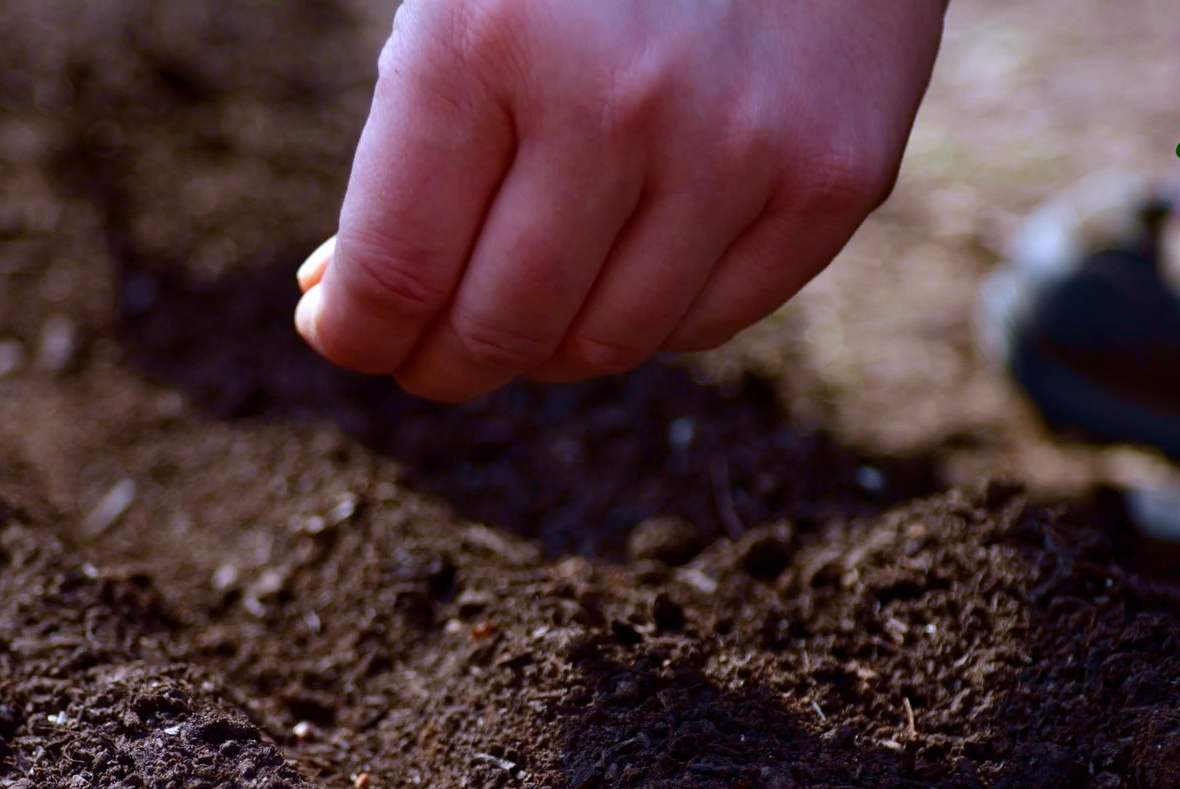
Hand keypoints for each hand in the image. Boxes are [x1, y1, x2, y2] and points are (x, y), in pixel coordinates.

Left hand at [293, 0, 946, 401]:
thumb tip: (350, 306)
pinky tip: (624, 262)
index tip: (349, 334)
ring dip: (545, 346)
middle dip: (439, 361)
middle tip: (426, 353)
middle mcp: (616, 102)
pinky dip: (649, 317)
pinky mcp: (830, 180)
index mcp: (487, 37)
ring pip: (605, 345)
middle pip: (499, 329)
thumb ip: (406, 146)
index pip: (395, 272)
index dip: (357, 334)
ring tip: (525, 303)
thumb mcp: (466, 3)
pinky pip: (706, 323)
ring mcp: (737, 148)